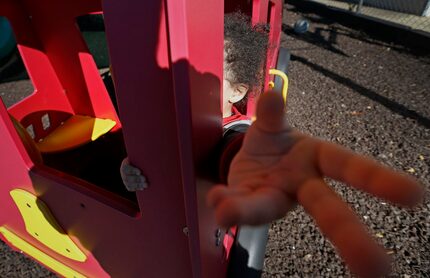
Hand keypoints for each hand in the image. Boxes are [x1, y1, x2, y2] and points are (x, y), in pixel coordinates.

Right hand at [120, 157, 147, 190]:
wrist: (139, 166)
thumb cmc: (142, 160)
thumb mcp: (140, 158)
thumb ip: (142, 159)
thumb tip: (149, 157)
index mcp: (125, 164)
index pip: (126, 168)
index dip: (132, 171)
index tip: (140, 172)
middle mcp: (123, 173)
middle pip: (127, 177)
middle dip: (137, 179)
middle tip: (145, 179)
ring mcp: (124, 179)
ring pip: (129, 184)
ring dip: (138, 185)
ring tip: (146, 184)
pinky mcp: (128, 185)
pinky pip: (130, 188)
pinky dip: (136, 188)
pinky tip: (143, 188)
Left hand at [207, 92, 422, 276]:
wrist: (251, 162)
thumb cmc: (274, 145)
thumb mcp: (273, 127)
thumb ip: (272, 115)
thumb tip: (271, 93)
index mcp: (316, 159)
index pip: (348, 167)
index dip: (377, 179)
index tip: (415, 196)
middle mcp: (300, 184)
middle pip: (327, 209)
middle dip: (350, 236)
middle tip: (377, 268)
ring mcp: (274, 197)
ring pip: (267, 210)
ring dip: (248, 213)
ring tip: (226, 214)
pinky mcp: (249, 203)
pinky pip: (237, 202)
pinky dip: (227, 203)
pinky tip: (219, 203)